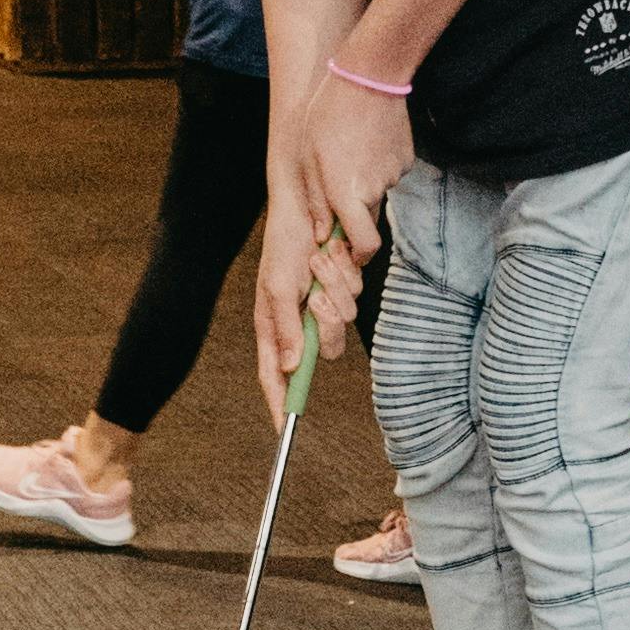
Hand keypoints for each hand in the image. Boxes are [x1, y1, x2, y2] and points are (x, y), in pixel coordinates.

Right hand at [252, 186, 365, 413]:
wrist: (311, 202)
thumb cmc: (284, 242)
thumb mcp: (278, 285)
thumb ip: (283, 328)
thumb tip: (287, 368)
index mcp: (274, 323)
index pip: (274, 374)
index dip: (280, 401)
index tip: (286, 427)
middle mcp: (299, 319)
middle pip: (322, 350)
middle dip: (325, 325)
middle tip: (317, 297)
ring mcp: (322, 304)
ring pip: (343, 322)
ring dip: (337, 291)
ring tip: (322, 261)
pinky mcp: (342, 286)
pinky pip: (355, 296)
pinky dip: (348, 276)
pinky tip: (335, 253)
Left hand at [302, 62, 412, 269]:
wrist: (368, 78)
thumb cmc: (328, 117)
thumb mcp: (308, 161)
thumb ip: (316, 201)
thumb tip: (323, 233)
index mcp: (347, 195)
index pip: (365, 246)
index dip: (358, 256)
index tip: (347, 252)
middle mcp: (375, 190)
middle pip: (367, 220)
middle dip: (353, 214)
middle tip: (337, 186)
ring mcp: (394, 175)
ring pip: (377, 194)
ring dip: (364, 185)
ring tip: (349, 153)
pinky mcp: (406, 160)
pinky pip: (389, 174)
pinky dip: (377, 168)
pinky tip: (366, 142)